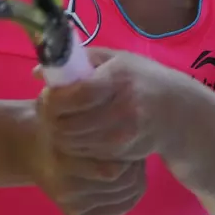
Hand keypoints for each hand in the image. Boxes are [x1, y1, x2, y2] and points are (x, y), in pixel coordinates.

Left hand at [27, 48, 181, 214]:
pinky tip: (79, 133)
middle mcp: (123, 108)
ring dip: (60, 134)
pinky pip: (84, 154)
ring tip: (62, 120)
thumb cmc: (141, 79)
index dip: (55, 97)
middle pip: (68, 124)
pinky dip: (75, 146)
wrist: (178, 113)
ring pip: (72, 143)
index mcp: (119, 78)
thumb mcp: (116, 59)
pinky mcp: (122, 154)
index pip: (77, 93)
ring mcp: (123, 135)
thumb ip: (79, 60)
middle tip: (48, 110)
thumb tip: (37, 72)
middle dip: (50, 119)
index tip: (48, 94)